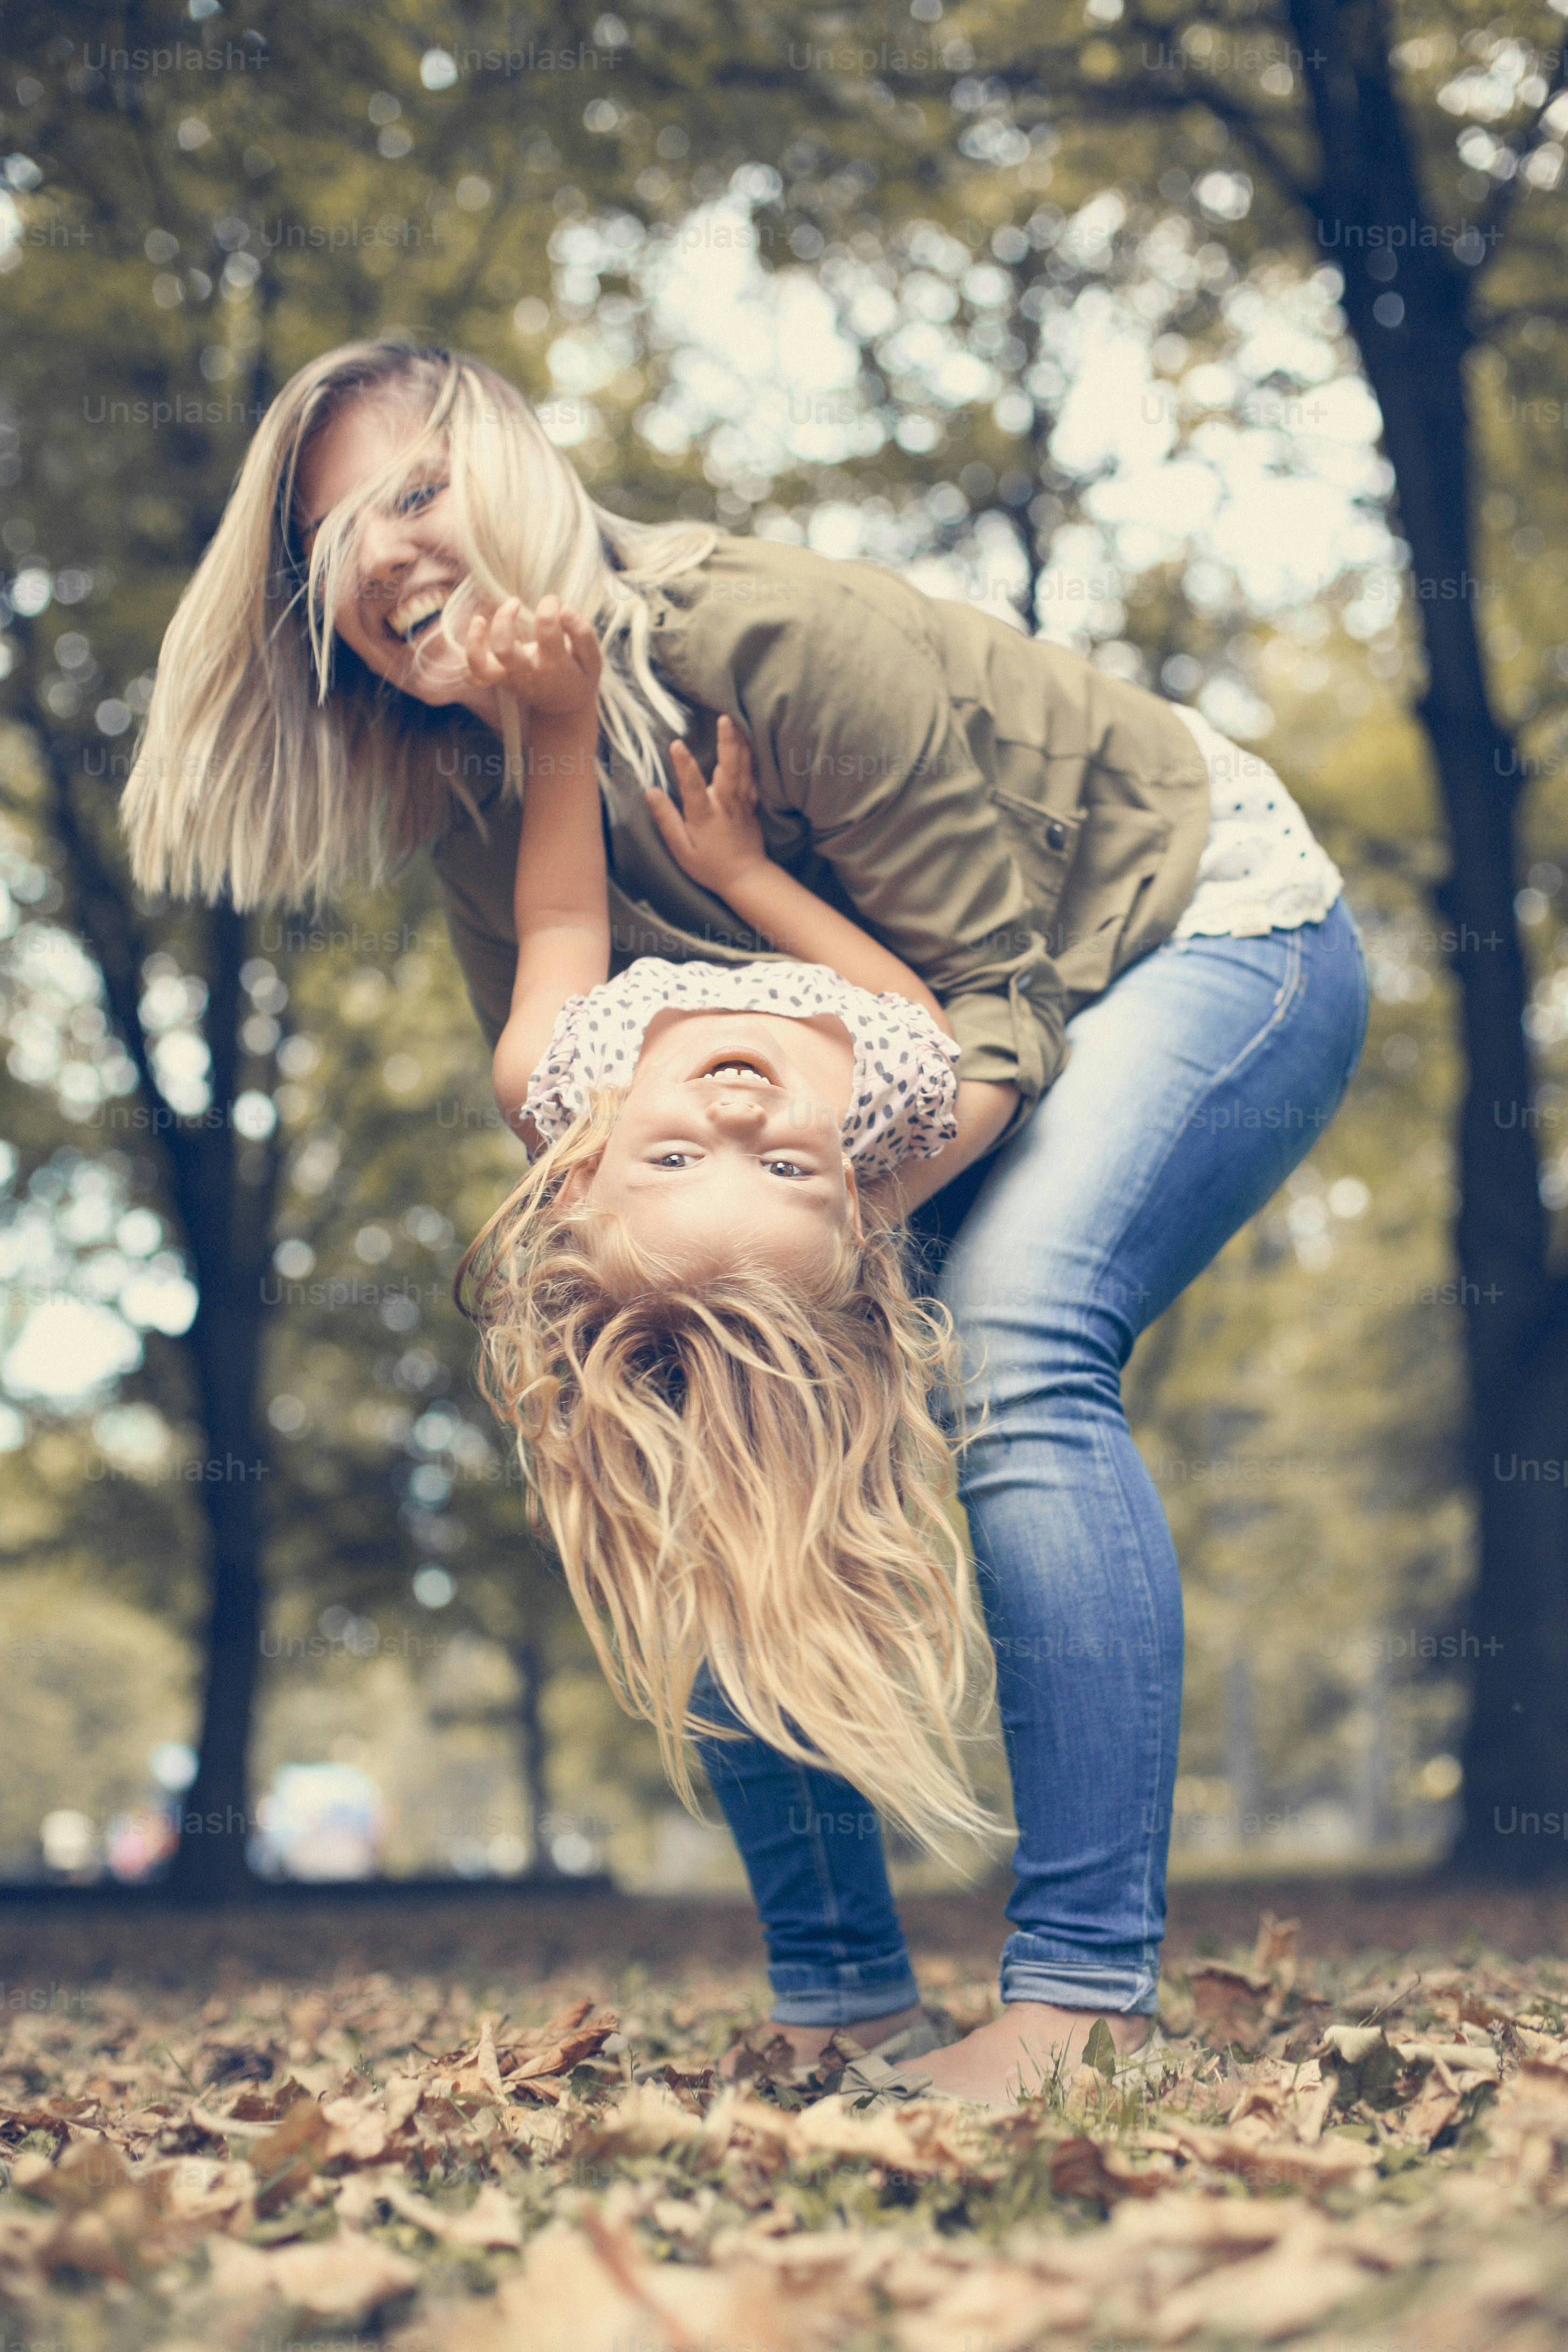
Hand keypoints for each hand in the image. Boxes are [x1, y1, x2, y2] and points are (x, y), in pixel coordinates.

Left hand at [465, 592, 601, 715]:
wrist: (564, 710)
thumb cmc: (578, 678)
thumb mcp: (593, 661)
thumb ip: (582, 634)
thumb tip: (565, 609)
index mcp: (553, 665)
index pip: (547, 628)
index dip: (550, 606)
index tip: (555, 603)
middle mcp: (527, 673)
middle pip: (504, 648)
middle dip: (505, 619)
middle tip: (515, 602)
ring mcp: (509, 678)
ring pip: (481, 666)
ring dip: (475, 640)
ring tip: (480, 619)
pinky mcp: (498, 679)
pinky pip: (475, 672)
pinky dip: (471, 653)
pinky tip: (479, 626)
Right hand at [644, 716, 767, 896]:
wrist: (747, 877)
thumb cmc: (710, 866)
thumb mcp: (682, 850)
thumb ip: (667, 820)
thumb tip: (650, 792)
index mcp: (705, 815)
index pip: (692, 785)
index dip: (684, 765)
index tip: (676, 744)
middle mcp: (726, 804)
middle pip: (728, 769)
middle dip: (727, 742)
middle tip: (725, 718)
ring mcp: (742, 802)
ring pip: (743, 768)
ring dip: (741, 743)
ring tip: (738, 720)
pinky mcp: (751, 803)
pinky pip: (752, 776)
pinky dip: (751, 757)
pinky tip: (750, 742)